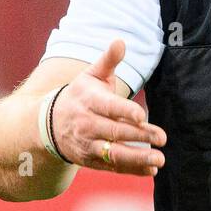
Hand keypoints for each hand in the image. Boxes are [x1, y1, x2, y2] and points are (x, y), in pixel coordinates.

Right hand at [52, 40, 166, 175]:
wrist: (47, 124)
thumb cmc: (79, 95)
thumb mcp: (90, 75)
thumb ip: (108, 60)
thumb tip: (120, 41)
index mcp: (89, 101)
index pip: (108, 107)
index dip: (125, 112)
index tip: (142, 116)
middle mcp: (87, 124)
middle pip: (115, 132)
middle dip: (139, 136)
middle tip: (162, 138)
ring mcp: (88, 145)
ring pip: (113, 154)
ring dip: (137, 159)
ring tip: (159, 160)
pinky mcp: (90, 161)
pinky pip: (112, 167)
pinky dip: (131, 170)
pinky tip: (150, 170)